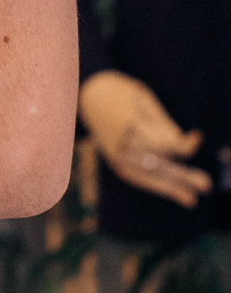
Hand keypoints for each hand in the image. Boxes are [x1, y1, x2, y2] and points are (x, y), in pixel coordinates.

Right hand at [78, 70, 212, 208]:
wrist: (87, 94)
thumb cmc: (123, 93)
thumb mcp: (143, 97)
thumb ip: (161, 124)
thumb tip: (184, 148)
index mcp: (129, 121)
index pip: (159, 139)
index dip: (181, 143)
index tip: (196, 137)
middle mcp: (121, 141)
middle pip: (156, 161)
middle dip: (181, 175)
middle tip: (204, 184)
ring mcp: (116, 153)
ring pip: (149, 173)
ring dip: (172, 186)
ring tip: (191, 199)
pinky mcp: (116, 162)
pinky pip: (140, 177)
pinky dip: (159, 186)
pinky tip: (178, 193)